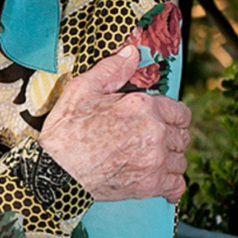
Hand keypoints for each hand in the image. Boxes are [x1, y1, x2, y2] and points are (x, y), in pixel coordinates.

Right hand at [39, 46, 190, 202]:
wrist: (55, 172)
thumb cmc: (65, 132)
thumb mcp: (81, 91)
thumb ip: (111, 69)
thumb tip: (131, 52)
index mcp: (142, 107)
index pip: (180, 112)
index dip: (169, 115)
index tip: (157, 121)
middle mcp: (155, 133)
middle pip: (182, 136)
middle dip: (168, 136)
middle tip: (147, 140)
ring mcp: (155, 161)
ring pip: (180, 160)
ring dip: (167, 159)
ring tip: (146, 158)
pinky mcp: (150, 185)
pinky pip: (177, 184)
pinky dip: (169, 183)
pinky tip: (155, 177)